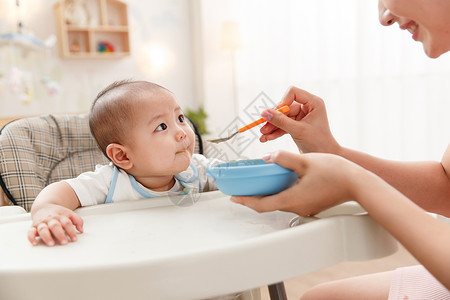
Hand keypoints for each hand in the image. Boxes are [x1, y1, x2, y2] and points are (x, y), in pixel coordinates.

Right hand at [28, 203, 83, 245]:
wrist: (43, 206)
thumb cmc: (57, 213)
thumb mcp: (69, 214)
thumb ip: (77, 220)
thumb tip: (81, 230)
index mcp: (60, 216)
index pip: (67, 223)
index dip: (71, 231)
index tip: (74, 239)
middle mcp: (50, 219)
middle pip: (55, 226)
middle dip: (60, 234)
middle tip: (64, 242)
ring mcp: (41, 223)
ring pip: (43, 229)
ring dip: (47, 236)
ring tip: (51, 243)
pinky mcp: (33, 227)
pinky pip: (30, 232)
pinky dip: (31, 238)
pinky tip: (35, 243)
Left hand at [231, 150, 362, 215]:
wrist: (359, 184)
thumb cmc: (336, 173)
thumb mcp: (306, 161)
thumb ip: (284, 159)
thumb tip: (267, 158)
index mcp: (292, 199)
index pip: (262, 205)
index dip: (246, 202)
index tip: (233, 197)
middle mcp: (297, 207)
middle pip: (269, 205)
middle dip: (253, 198)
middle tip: (240, 190)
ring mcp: (305, 207)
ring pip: (279, 203)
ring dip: (266, 196)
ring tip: (255, 185)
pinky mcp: (311, 204)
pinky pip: (290, 200)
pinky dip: (279, 193)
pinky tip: (278, 183)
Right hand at [260, 86, 339, 153]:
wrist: (325, 156)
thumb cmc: (318, 143)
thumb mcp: (298, 131)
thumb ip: (281, 121)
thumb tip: (264, 113)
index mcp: (313, 103)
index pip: (293, 92)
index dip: (282, 101)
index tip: (275, 113)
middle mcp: (307, 107)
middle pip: (284, 107)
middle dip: (273, 118)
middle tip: (263, 127)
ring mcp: (301, 116)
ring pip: (282, 117)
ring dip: (272, 126)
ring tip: (263, 135)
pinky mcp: (297, 125)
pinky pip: (283, 125)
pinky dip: (275, 131)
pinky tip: (267, 138)